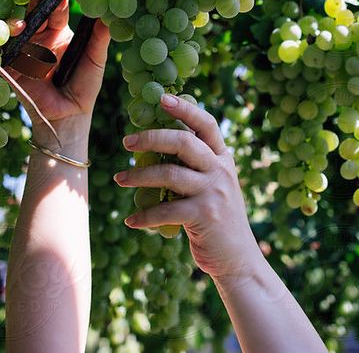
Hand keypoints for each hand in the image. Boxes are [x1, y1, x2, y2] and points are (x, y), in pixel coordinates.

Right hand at [6, 0, 109, 148]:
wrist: (69, 116)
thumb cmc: (84, 87)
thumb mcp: (96, 60)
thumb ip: (100, 38)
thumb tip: (111, 13)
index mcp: (59, 35)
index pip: (57, 12)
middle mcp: (40, 40)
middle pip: (36, 15)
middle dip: (37, 1)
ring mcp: (26, 52)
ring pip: (20, 29)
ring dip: (21, 21)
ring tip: (26, 21)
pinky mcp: (13, 67)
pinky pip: (7, 50)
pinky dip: (8, 41)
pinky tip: (15, 34)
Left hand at [113, 94, 260, 279]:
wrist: (238, 260)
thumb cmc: (217, 218)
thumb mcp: (215, 184)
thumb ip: (196, 165)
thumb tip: (157, 143)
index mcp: (222, 158)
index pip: (206, 124)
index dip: (185, 108)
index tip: (162, 98)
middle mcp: (220, 170)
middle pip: (184, 142)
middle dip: (152, 138)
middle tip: (127, 142)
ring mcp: (214, 192)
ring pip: (169, 173)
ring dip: (139, 176)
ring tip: (120, 179)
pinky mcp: (204, 216)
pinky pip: (166, 209)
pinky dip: (144, 216)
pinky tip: (131, 220)